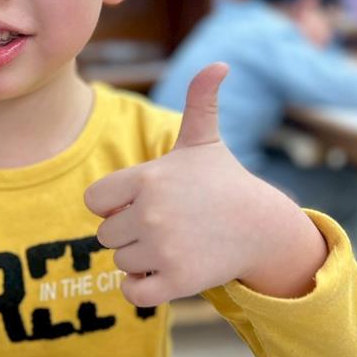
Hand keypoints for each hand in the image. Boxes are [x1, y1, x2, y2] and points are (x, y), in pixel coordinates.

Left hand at [84, 63, 327, 304]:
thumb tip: (219, 64)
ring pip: (120, 263)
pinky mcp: (176, 281)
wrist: (262, 228)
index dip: (113, 205)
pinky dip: (141, 289)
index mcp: (147, 178)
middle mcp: (151, 213)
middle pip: (105, 235)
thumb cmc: (224, 183)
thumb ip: (200, 102)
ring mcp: (164, 249)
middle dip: (128, 234)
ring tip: (173, 245)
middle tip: (166, 226)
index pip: (94, 201)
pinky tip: (164, 273)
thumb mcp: (205, 141)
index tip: (142, 202)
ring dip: (139, 260)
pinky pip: (132, 292)